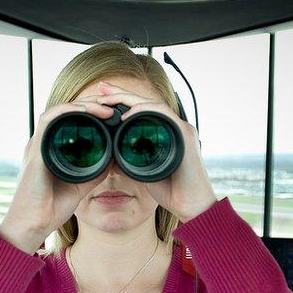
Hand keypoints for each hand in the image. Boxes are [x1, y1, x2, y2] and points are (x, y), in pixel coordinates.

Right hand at [0, 100, 114, 253]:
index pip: (71, 121)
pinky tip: (85, 111)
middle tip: (113, 106)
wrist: (32, 224)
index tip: (113, 114)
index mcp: (52, 149)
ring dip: (82, 105)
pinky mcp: (35, 150)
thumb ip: (95, 172)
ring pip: (59, 111)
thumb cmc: (50, 208)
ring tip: (104, 107)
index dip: (92, 112)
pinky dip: (67, 111)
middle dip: (91, 105)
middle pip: (67, 112)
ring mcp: (37, 144)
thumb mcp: (81, 185)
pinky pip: (48, 121)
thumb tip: (114, 160)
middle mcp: (43, 143)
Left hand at [93, 80, 216, 221]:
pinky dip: (146, 111)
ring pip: (153, 104)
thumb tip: (109, 159)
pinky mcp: (186, 134)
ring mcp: (181, 129)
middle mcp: (173, 127)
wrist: (192, 205)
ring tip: (108, 98)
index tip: (100, 98)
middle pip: (145, 103)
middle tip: (100, 87)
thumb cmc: (172, 192)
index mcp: (165, 133)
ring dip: (129, 98)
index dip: (121, 102)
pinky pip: (164, 114)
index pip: (140, 111)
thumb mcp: (143, 173)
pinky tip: (129, 112)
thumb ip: (129, 163)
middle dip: (121, 93)